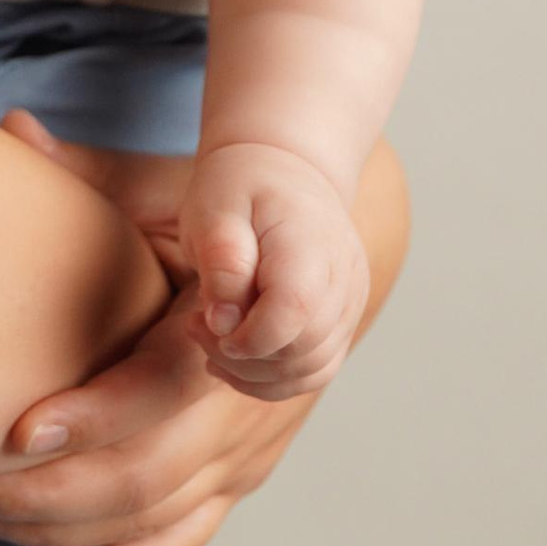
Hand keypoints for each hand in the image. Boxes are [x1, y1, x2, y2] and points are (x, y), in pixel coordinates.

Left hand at [0, 117, 403, 545]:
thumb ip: (93, 176)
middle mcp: (245, 407)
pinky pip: (176, 541)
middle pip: (146, 476)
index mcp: (227, 334)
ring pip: (153, 518)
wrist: (312, 253)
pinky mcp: (233, 480)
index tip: (13, 430)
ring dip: (57, 532)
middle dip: (42, 493)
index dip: (90, 416)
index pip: (159, 390)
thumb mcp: (167, 189)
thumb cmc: (222, 214)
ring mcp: (243, 454)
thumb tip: (13, 128)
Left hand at [179, 139, 369, 400]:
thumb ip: (221, 260)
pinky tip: (235, 357)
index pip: (293, 312)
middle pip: (303, 349)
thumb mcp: (214, 206)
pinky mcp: (343, 319)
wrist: (285, 168)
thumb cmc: (240, 185)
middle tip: (196, 325)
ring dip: (255, 374)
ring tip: (212, 341)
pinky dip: (275, 377)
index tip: (203, 324)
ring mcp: (350, 301)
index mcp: (310, 243)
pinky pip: (317, 369)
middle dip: (241, 356)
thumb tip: (223, 321)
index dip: (246, 337)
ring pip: (313, 370)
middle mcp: (343, 277)